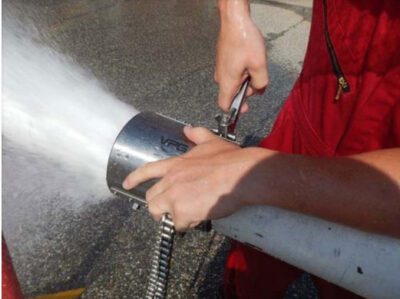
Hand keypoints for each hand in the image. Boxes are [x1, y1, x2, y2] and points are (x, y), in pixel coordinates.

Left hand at [122, 126, 263, 230]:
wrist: (242, 175)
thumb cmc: (230, 159)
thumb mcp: (212, 142)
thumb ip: (198, 134)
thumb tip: (188, 128)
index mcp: (176, 164)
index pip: (148, 170)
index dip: (135, 178)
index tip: (126, 183)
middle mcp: (171, 180)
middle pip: (150, 198)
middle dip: (157, 206)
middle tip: (171, 210)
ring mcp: (174, 196)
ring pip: (159, 213)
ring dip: (169, 217)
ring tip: (186, 216)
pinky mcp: (182, 212)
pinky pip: (177, 225)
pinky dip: (186, 225)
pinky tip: (199, 219)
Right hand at [215, 0, 267, 111]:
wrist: (234, 21)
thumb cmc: (245, 42)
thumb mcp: (259, 65)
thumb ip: (261, 83)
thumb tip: (259, 90)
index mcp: (227, 82)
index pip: (224, 106)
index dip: (234, 110)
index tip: (246, 107)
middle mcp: (220, 77)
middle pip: (232, 94)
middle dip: (246, 91)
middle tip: (257, 79)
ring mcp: (220, 68)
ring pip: (233, 82)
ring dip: (245, 79)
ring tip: (254, 66)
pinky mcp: (222, 61)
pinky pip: (232, 73)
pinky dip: (242, 71)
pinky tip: (249, 60)